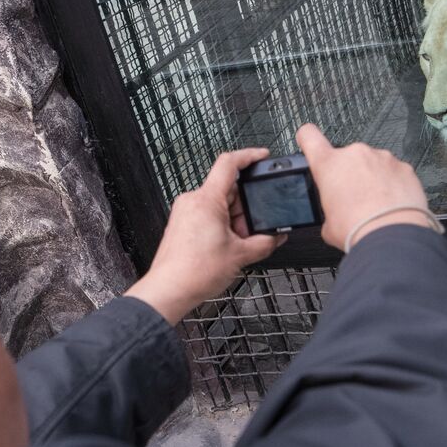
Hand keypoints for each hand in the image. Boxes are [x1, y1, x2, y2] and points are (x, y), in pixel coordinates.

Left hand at [126, 148, 285, 322]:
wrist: (169, 290)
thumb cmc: (193, 272)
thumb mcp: (240, 255)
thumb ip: (265, 242)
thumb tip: (276, 235)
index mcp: (206, 200)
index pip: (229, 163)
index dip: (249, 156)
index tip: (262, 156)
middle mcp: (192, 201)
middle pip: (228, 189)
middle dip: (245, 207)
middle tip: (254, 228)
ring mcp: (185, 212)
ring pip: (218, 205)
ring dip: (234, 219)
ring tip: (237, 244)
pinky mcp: (182, 224)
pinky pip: (207, 215)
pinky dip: (222, 226)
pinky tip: (226, 246)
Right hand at [296, 124, 435, 250]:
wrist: (392, 237)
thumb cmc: (358, 230)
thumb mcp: (328, 224)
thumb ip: (329, 208)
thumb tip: (337, 211)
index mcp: (329, 165)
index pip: (310, 136)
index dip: (307, 139)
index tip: (308, 142)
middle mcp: (355, 154)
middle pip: (346, 158)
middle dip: (349, 174)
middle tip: (353, 198)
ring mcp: (382, 158)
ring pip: (372, 164)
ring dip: (372, 179)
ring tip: (375, 205)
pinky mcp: (404, 167)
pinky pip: (394, 172)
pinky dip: (392, 185)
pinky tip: (391, 204)